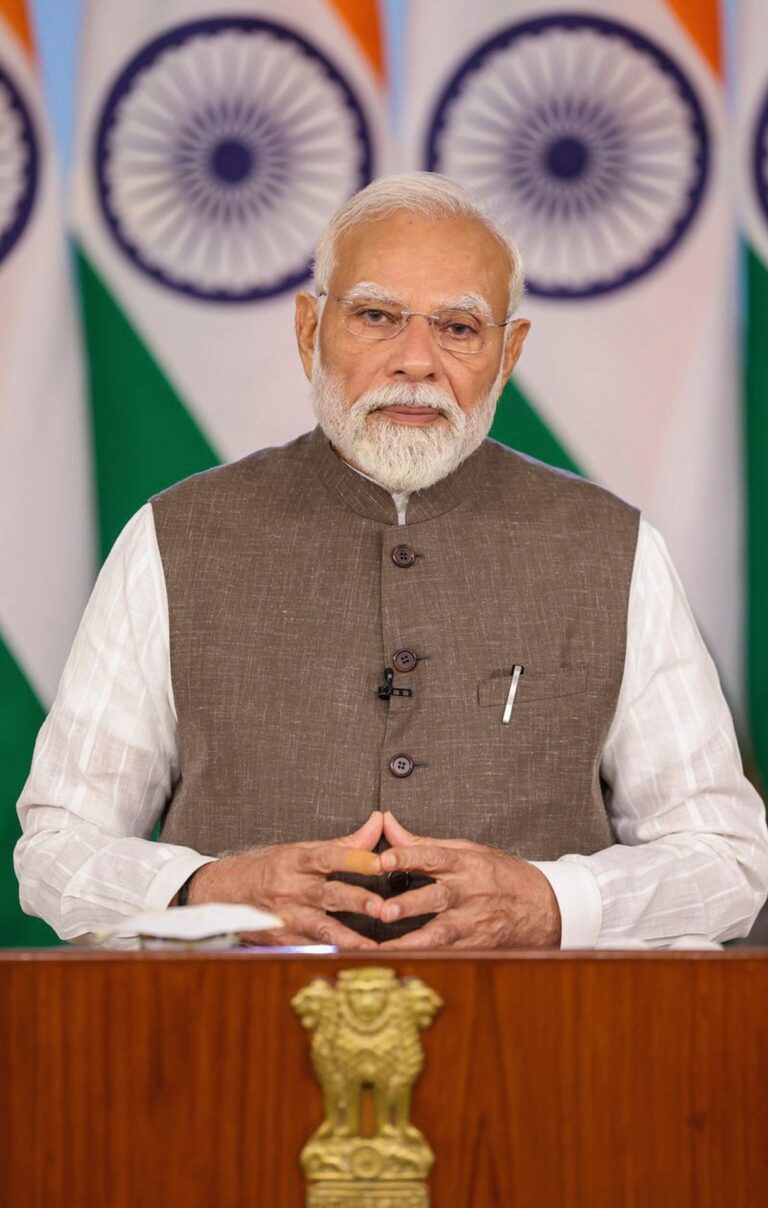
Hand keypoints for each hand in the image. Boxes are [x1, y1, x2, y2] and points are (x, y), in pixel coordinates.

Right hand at [186, 811, 384, 948]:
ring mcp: (285, 918)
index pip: (328, 856)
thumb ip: (344, 842)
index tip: (379, 862)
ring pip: (321, 929)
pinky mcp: (283, 941)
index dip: (354, 859)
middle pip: (328, 895)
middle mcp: (290, 889)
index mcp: (294, 861)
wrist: (221, 894)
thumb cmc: (265, 868)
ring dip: (349, 939)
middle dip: (357, 902)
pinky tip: (352, 963)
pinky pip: (311, 948)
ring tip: (374, 947)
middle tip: (384, 908)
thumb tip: (378, 822)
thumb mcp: (300, 849)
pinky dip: (332, 955)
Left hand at [374, 812, 560, 949]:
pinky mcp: (477, 945)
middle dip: (410, 905)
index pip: (433, 856)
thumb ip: (422, 842)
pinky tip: (405, 964)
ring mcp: (474, 921)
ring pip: (441, 933)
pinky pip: (448, 953)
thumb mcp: (468, 850)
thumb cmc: (502, 875)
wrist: (543, 906)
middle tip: (383, 911)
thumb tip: (387, 823)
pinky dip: (427, 959)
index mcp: (466, 863)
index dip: (408, 857)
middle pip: (437, 898)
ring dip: (413, 942)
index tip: (383, 859)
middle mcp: (469, 892)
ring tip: (386, 949)